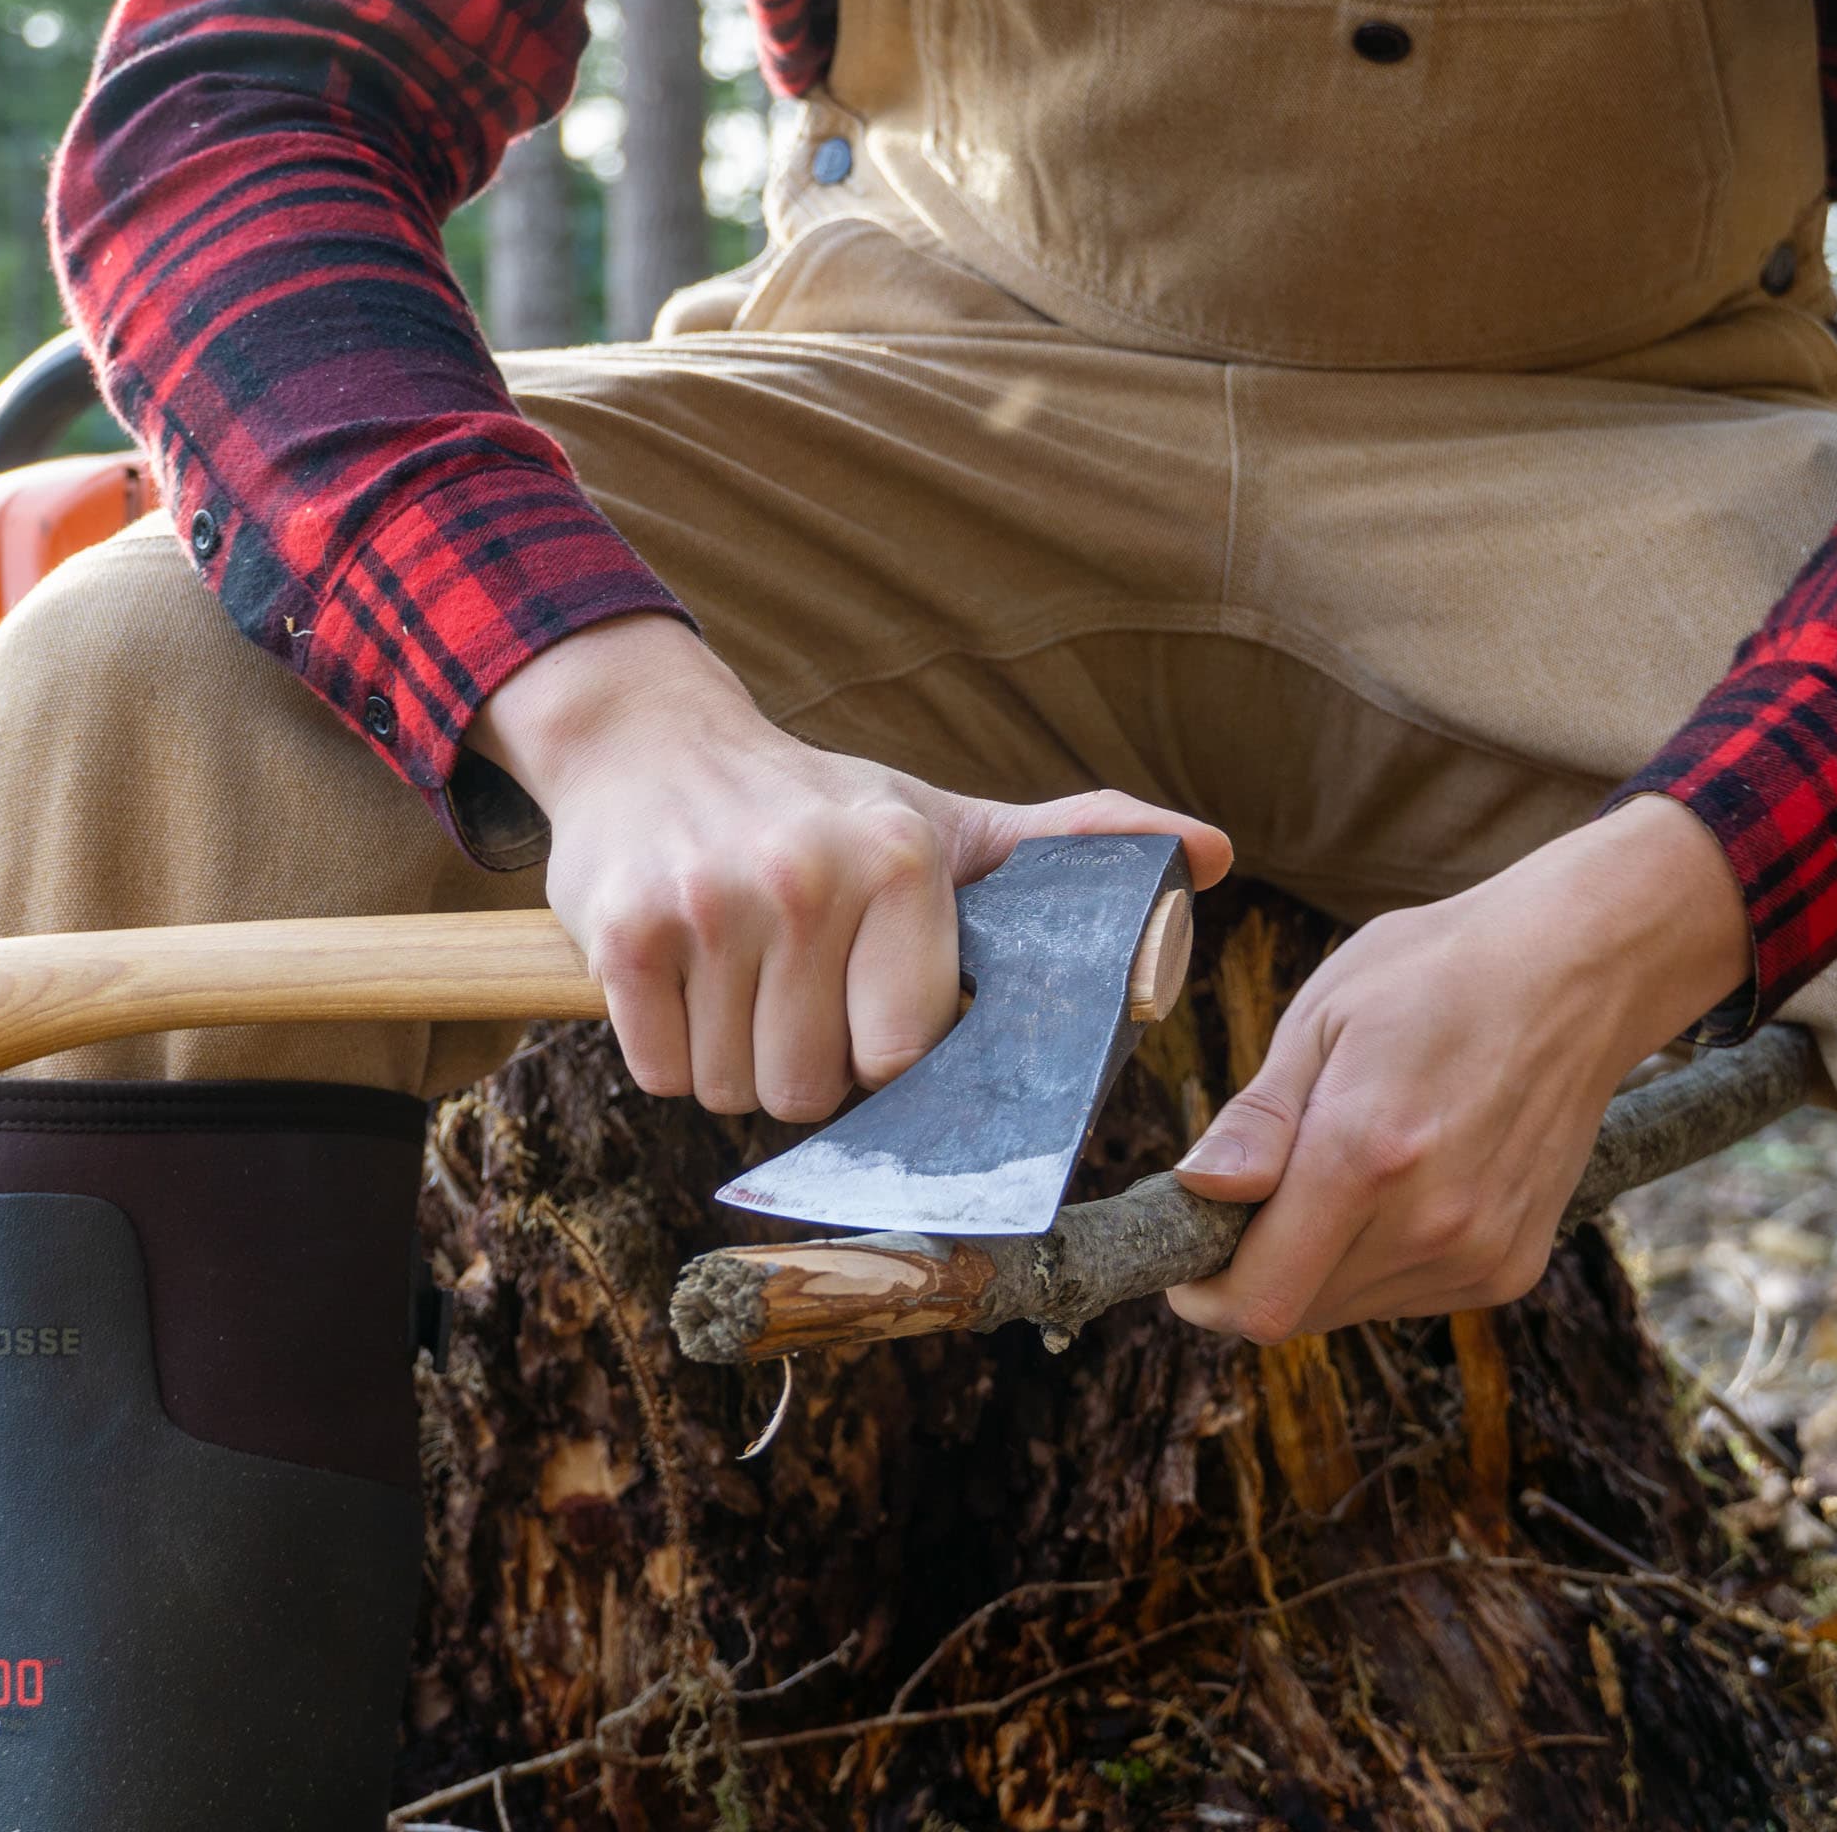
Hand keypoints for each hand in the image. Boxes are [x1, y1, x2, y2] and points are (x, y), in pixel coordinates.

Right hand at [467, 615, 1232, 1121]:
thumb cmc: (818, 807)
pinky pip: (658, 1072)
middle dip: (807, 1070)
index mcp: (902, 860)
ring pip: (734, 1093)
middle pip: (814, 1089)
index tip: (872, 1012)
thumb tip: (1214, 855)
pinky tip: (685, 985)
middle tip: (797, 999)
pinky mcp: (621, 936)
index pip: (906, 1055)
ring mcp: (707, 907)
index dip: (888, 1059)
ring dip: (735, 1067)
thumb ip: (1076, 848)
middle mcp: (806, 878)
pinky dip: (668, 1053)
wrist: (650, 742)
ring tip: (744, 989)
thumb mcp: (948, 823)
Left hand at [1164, 797, 1747, 1340]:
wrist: (1578, 968)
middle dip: (1254, 1265)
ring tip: (1340, 1168)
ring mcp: (1481, 1251)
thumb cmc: (1439, 972)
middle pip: (1298, 1310)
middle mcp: (1431, 1222)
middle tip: (1257, 1190)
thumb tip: (1197, 1187)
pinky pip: (1408, 1293)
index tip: (1188, 1257)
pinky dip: (1377, 1257)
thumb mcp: (1323, 1016)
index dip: (1207, 1294)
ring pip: (1350, 1306)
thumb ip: (1259, 1119)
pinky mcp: (1514, 1265)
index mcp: (1366, 1154)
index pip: (1262, 1299)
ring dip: (1316, 1262)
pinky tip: (1396, 1183)